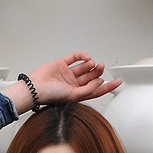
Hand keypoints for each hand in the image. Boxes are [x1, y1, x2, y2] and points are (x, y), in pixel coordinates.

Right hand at [4, 52, 121, 113]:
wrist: (35, 88)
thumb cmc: (49, 96)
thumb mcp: (73, 96)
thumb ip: (88, 90)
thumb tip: (99, 82)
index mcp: (76, 95)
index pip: (95, 90)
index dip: (107, 87)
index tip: (117, 82)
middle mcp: (72, 85)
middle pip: (90, 77)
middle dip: (98, 72)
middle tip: (102, 67)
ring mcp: (67, 74)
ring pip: (84, 68)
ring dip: (91, 64)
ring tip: (93, 64)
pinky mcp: (61, 64)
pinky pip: (75, 58)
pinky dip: (82, 56)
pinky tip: (86, 57)